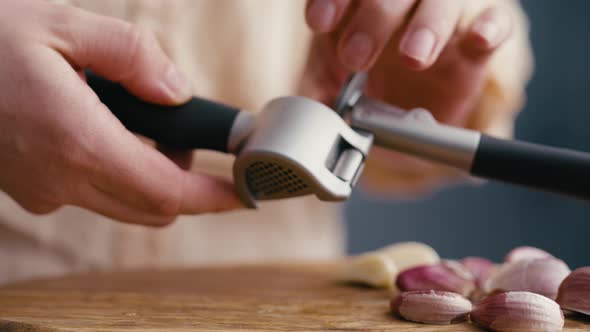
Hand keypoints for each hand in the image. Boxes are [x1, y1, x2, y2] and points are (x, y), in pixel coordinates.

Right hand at [0, 0, 241, 224]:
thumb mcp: (63, 24)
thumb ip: (132, 56)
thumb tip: (177, 92)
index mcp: (77, 141)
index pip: (167, 191)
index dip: (212, 196)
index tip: (243, 193)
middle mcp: (61, 180)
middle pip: (152, 206)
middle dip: (186, 180)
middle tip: (188, 134)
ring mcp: (43, 191)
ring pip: (124, 203)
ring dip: (151, 175)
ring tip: (142, 120)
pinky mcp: (30, 190)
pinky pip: (93, 192)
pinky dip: (118, 171)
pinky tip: (105, 127)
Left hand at [302, 0, 515, 192]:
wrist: (411, 97)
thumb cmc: (370, 74)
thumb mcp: (336, 80)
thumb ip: (320, 88)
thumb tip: (307, 111)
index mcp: (361, 0)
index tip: (319, 23)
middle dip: (374, 19)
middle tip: (355, 57)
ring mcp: (444, 11)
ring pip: (442, 0)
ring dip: (428, 24)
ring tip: (413, 56)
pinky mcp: (480, 34)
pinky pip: (496, 19)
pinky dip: (491, 26)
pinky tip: (479, 39)